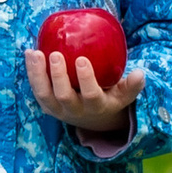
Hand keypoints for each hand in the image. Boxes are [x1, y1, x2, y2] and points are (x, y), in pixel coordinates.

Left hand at [24, 44, 146, 135]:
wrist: (93, 120)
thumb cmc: (110, 98)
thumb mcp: (124, 95)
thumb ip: (132, 85)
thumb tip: (140, 73)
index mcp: (96, 106)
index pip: (91, 95)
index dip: (86, 79)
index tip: (81, 60)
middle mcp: (75, 110)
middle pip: (63, 96)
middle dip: (58, 76)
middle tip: (56, 55)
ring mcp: (57, 109)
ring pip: (43, 94)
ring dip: (37, 74)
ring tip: (35, 53)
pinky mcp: (46, 105)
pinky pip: (36, 89)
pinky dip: (31, 72)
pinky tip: (30, 53)